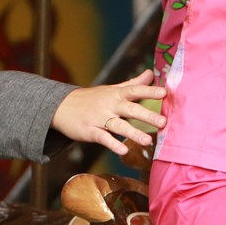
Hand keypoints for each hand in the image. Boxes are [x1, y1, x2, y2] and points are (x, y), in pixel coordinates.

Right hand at [51, 70, 167, 155]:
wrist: (61, 106)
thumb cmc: (94, 98)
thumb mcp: (113, 89)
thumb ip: (133, 83)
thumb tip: (151, 73)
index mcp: (117, 94)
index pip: (136, 90)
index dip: (150, 90)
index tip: (164, 92)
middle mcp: (110, 104)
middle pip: (130, 109)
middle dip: (147, 115)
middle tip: (163, 122)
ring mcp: (99, 118)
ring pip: (118, 125)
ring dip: (133, 133)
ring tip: (148, 141)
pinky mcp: (89, 131)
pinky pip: (102, 138)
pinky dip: (112, 144)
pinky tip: (123, 151)